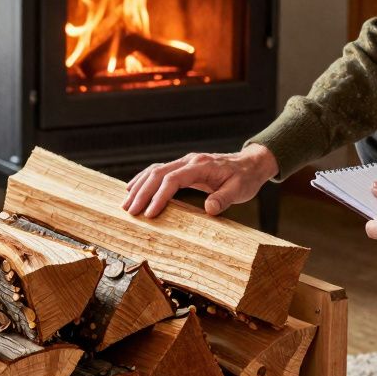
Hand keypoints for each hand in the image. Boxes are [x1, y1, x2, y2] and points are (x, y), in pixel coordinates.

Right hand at [122, 144, 278, 217]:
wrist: (250, 164)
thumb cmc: (245, 178)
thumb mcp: (240, 190)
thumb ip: (224, 199)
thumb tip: (209, 209)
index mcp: (201, 166)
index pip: (173, 179)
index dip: (159, 196)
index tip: (150, 214)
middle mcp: (189, 161)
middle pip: (158, 173)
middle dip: (142, 193)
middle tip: (130, 211)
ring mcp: (184, 162)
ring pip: (155, 170)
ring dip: (139, 186)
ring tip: (126, 204)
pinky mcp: (183, 167)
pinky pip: (159, 171)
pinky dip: (144, 180)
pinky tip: (133, 189)